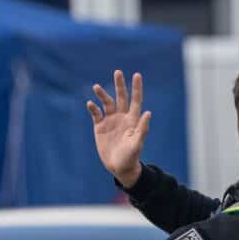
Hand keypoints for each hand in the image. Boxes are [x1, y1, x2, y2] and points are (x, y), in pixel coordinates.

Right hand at [86, 70, 150, 188]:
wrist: (119, 167)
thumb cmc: (131, 157)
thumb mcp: (137, 143)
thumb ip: (142, 128)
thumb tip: (148, 113)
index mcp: (132, 120)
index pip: (135, 100)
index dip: (136, 88)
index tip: (136, 75)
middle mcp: (122, 117)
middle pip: (121, 97)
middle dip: (119, 85)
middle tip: (118, 72)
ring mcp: (110, 121)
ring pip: (107, 103)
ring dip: (102, 95)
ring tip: (96, 87)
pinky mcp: (100, 127)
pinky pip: (96, 114)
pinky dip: (93, 108)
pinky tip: (90, 104)